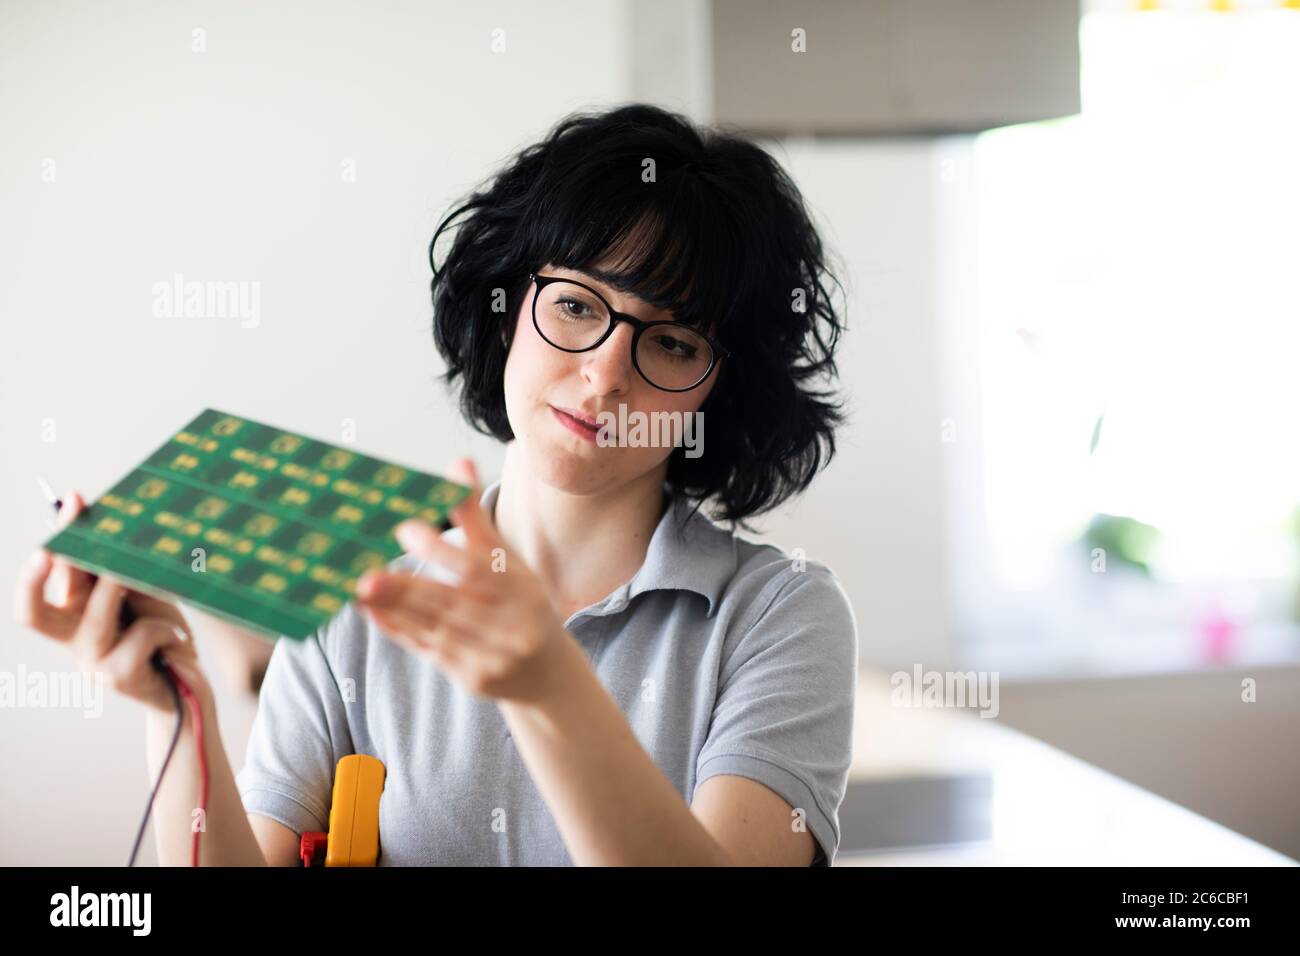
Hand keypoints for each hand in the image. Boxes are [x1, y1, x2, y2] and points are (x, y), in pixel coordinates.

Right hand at [14, 490, 209, 715]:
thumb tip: (120, 530)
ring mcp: (91, 662)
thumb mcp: (145, 598)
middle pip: (33, 613)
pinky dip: (165, 628)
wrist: (186, 688)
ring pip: (96, 618)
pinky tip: (178, 639)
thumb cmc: (162, 636)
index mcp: (74, 614)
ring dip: (119, 591)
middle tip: (50, 546)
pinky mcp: (117, 678)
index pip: (49, 577)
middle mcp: (72, 640)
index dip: (59, 539)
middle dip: (38, 575)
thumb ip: (126, 573)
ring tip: (142, 579)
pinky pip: (140, 637)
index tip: (75, 500)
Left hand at [355, 459, 571, 703]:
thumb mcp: (510, 563)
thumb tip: (457, 462)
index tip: (406, 530)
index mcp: (522, 590)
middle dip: (408, 589)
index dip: (441, 550)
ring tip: (361, 589)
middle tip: (368, 574)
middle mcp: (511, 625)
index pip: (477, 569)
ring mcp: (493, 656)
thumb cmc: (523, 605)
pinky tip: (375, 613)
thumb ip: (476, 519)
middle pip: (452, 604)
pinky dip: (401, 631)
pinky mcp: (472, 678)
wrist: (549, 673)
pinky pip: (430, 651)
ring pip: (436, 629)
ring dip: (396, 609)